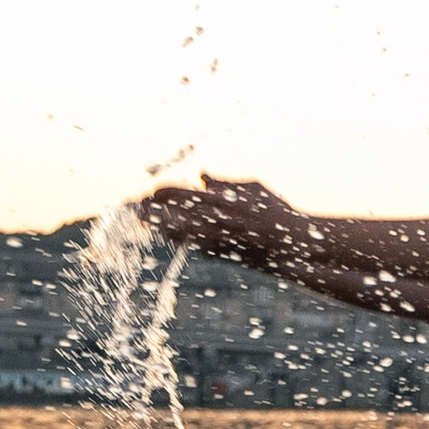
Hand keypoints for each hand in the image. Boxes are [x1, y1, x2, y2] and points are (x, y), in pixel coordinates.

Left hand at [138, 176, 303, 267]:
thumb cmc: (274, 213)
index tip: (152, 191)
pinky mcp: (212, 253)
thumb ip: (225, 182)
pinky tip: (171, 228)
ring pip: (170, 232)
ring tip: (149, 217)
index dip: (158, 192)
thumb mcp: (253, 187)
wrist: (288, 247)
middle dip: (148, 210)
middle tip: (140, 206)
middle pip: (163, 216)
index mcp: (215, 201)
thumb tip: (203, 176)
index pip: (173, 194)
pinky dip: (175, 233)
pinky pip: (185, 242)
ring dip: (158, 224)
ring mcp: (208, 240)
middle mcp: (208, 222)